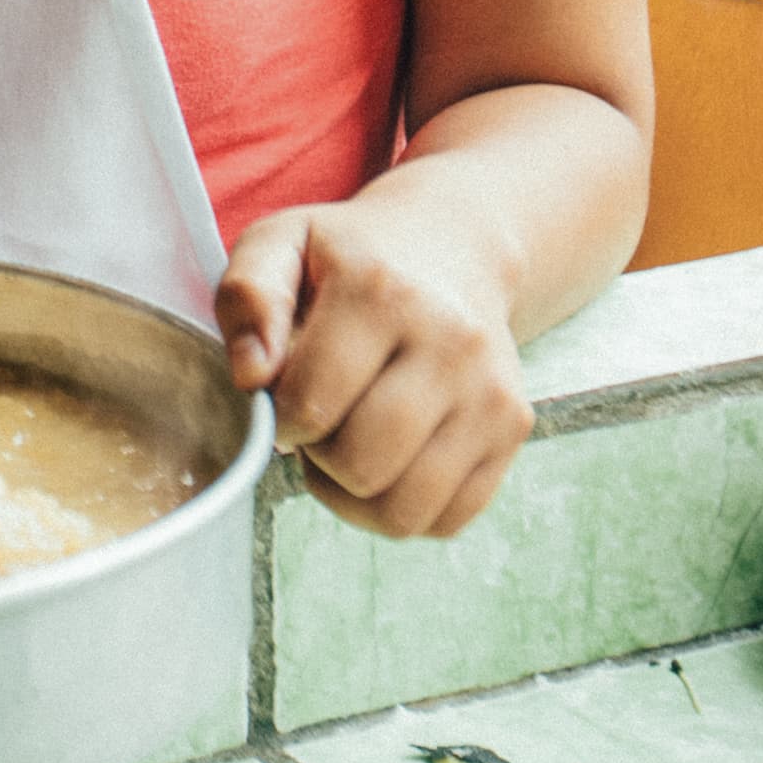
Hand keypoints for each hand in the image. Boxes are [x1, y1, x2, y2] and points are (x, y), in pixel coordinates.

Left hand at [216, 196, 534, 540]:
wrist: (454, 246)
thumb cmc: (352, 257)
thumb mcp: (283, 243)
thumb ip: (248, 297)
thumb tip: (251, 376)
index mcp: (382, 291)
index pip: (310, 404)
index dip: (279, 418)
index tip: (283, 395)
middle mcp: (451, 342)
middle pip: (361, 465)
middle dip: (319, 457)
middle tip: (318, 420)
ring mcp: (490, 390)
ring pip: (404, 510)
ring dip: (356, 496)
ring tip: (347, 444)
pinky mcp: (514, 427)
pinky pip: (447, 519)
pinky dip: (403, 511)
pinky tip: (387, 462)